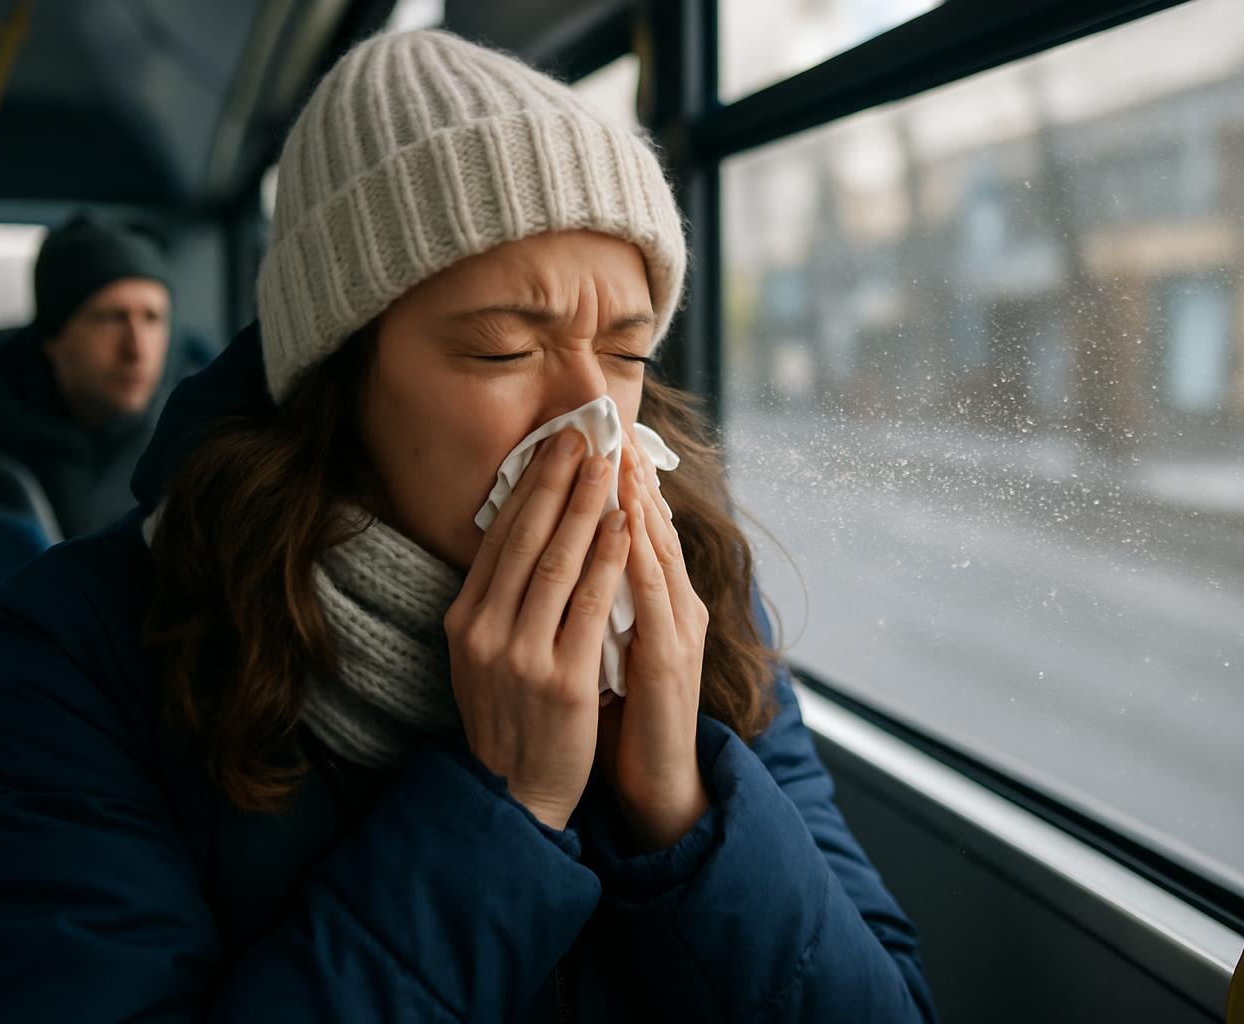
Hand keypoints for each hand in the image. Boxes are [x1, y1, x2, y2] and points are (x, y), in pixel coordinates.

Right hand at [444, 430, 630, 831]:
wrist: (516, 794)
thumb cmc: (511, 718)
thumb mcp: (482, 656)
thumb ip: (497, 603)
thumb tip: (520, 537)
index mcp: (465, 621)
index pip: (500, 539)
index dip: (527, 488)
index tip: (552, 446)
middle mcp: (486, 633)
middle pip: (526, 540)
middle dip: (555, 481)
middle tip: (581, 435)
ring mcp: (523, 657)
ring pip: (558, 564)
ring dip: (585, 507)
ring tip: (607, 465)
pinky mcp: (563, 681)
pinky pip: (591, 606)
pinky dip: (608, 560)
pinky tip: (624, 525)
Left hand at [596, 436, 710, 851]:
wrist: (656, 782)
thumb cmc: (623, 715)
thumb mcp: (606, 646)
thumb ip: (596, 601)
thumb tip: (564, 558)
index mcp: (657, 603)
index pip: (636, 529)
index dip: (617, 483)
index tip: (594, 437)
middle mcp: (674, 607)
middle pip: (652, 525)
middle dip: (629, 473)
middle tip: (609, 422)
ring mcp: (678, 629)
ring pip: (658, 548)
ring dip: (638, 497)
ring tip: (619, 452)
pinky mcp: (672, 658)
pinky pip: (654, 594)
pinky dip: (640, 552)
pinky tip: (626, 519)